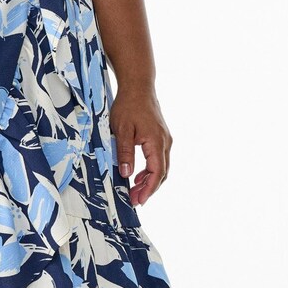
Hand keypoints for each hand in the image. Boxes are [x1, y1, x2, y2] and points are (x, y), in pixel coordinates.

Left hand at [109, 82, 172, 206]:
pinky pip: (158, 158)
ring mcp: (165, 139)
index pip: (156, 172)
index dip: (148, 189)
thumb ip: (124, 152)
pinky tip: (138, 175)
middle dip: (149, 189)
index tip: (139, 201)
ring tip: (134, 190)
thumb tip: (126, 174)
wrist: (138, 86)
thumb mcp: (121, 129)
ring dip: (149, 180)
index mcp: (156, 142)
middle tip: (134, 199)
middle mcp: (165, 142)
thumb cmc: (128, 105)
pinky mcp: (161, 136)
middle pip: (161, 173)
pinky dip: (150, 169)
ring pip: (161, 167)